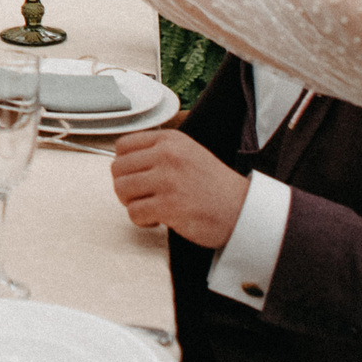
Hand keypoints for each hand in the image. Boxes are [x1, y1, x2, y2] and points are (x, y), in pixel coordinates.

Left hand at [108, 129, 247, 248]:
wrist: (243, 211)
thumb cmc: (215, 187)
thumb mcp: (188, 153)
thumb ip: (159, 152)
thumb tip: (123, 161)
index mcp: (170, 140)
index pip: (122, 145)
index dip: (124, 165)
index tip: (135, 177)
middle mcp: (167, 156)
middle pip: (117, 168)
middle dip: (125, 186)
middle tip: (143, 196)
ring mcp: (167, 180)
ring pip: (121, 190)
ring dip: (132, 203)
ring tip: (151, 207)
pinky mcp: (168, 206)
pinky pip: (134, 212)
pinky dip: (142, 220)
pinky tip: (158, 220)